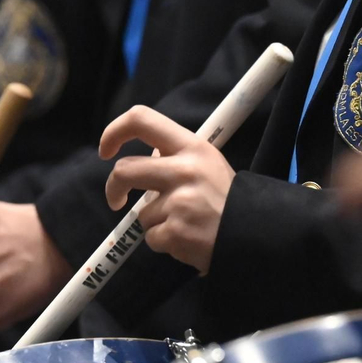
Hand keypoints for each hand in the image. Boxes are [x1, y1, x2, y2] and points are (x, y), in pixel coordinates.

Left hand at [100, 106, 233, 273]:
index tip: (106, 150)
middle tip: (117, 200)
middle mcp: (184, 169)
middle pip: (124, 170)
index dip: (114, 132)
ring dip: (156, 222)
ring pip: (142, 213)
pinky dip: (166, 242)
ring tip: (186, 223)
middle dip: (113, 188)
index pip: (141, 120)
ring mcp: (179, 202)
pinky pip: (152, 238)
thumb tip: (147, 158)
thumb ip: (177, 157)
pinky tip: (188, 238)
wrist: (255, 235)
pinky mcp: (175, 232)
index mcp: (192, 146)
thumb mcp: (209, 164)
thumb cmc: (228, 200)